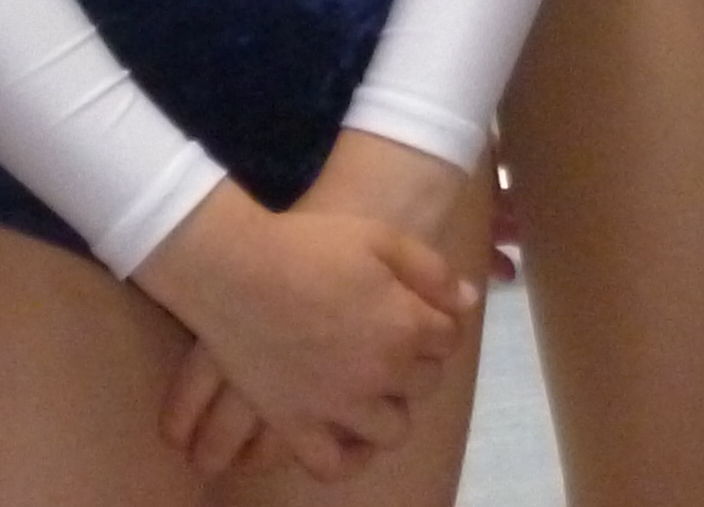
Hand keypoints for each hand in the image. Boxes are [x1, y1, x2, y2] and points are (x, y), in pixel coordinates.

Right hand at [136, 168, 473, 480]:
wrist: (237, 269)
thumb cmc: (309, 245)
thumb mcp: (379, 238)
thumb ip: (431, 271)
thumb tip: (466, 301)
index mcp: (406, 327)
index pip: (447, 337)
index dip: (437, 321)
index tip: (420, 310)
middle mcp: (380, 375)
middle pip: (424, 382)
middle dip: (417, 361)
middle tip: (392, 339)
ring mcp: (338, 406)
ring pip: (392, 430)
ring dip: (391, 408)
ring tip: (373, 386)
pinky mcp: (297, 425)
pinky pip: (334, 464)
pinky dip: (349, 457)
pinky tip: (348, 435)